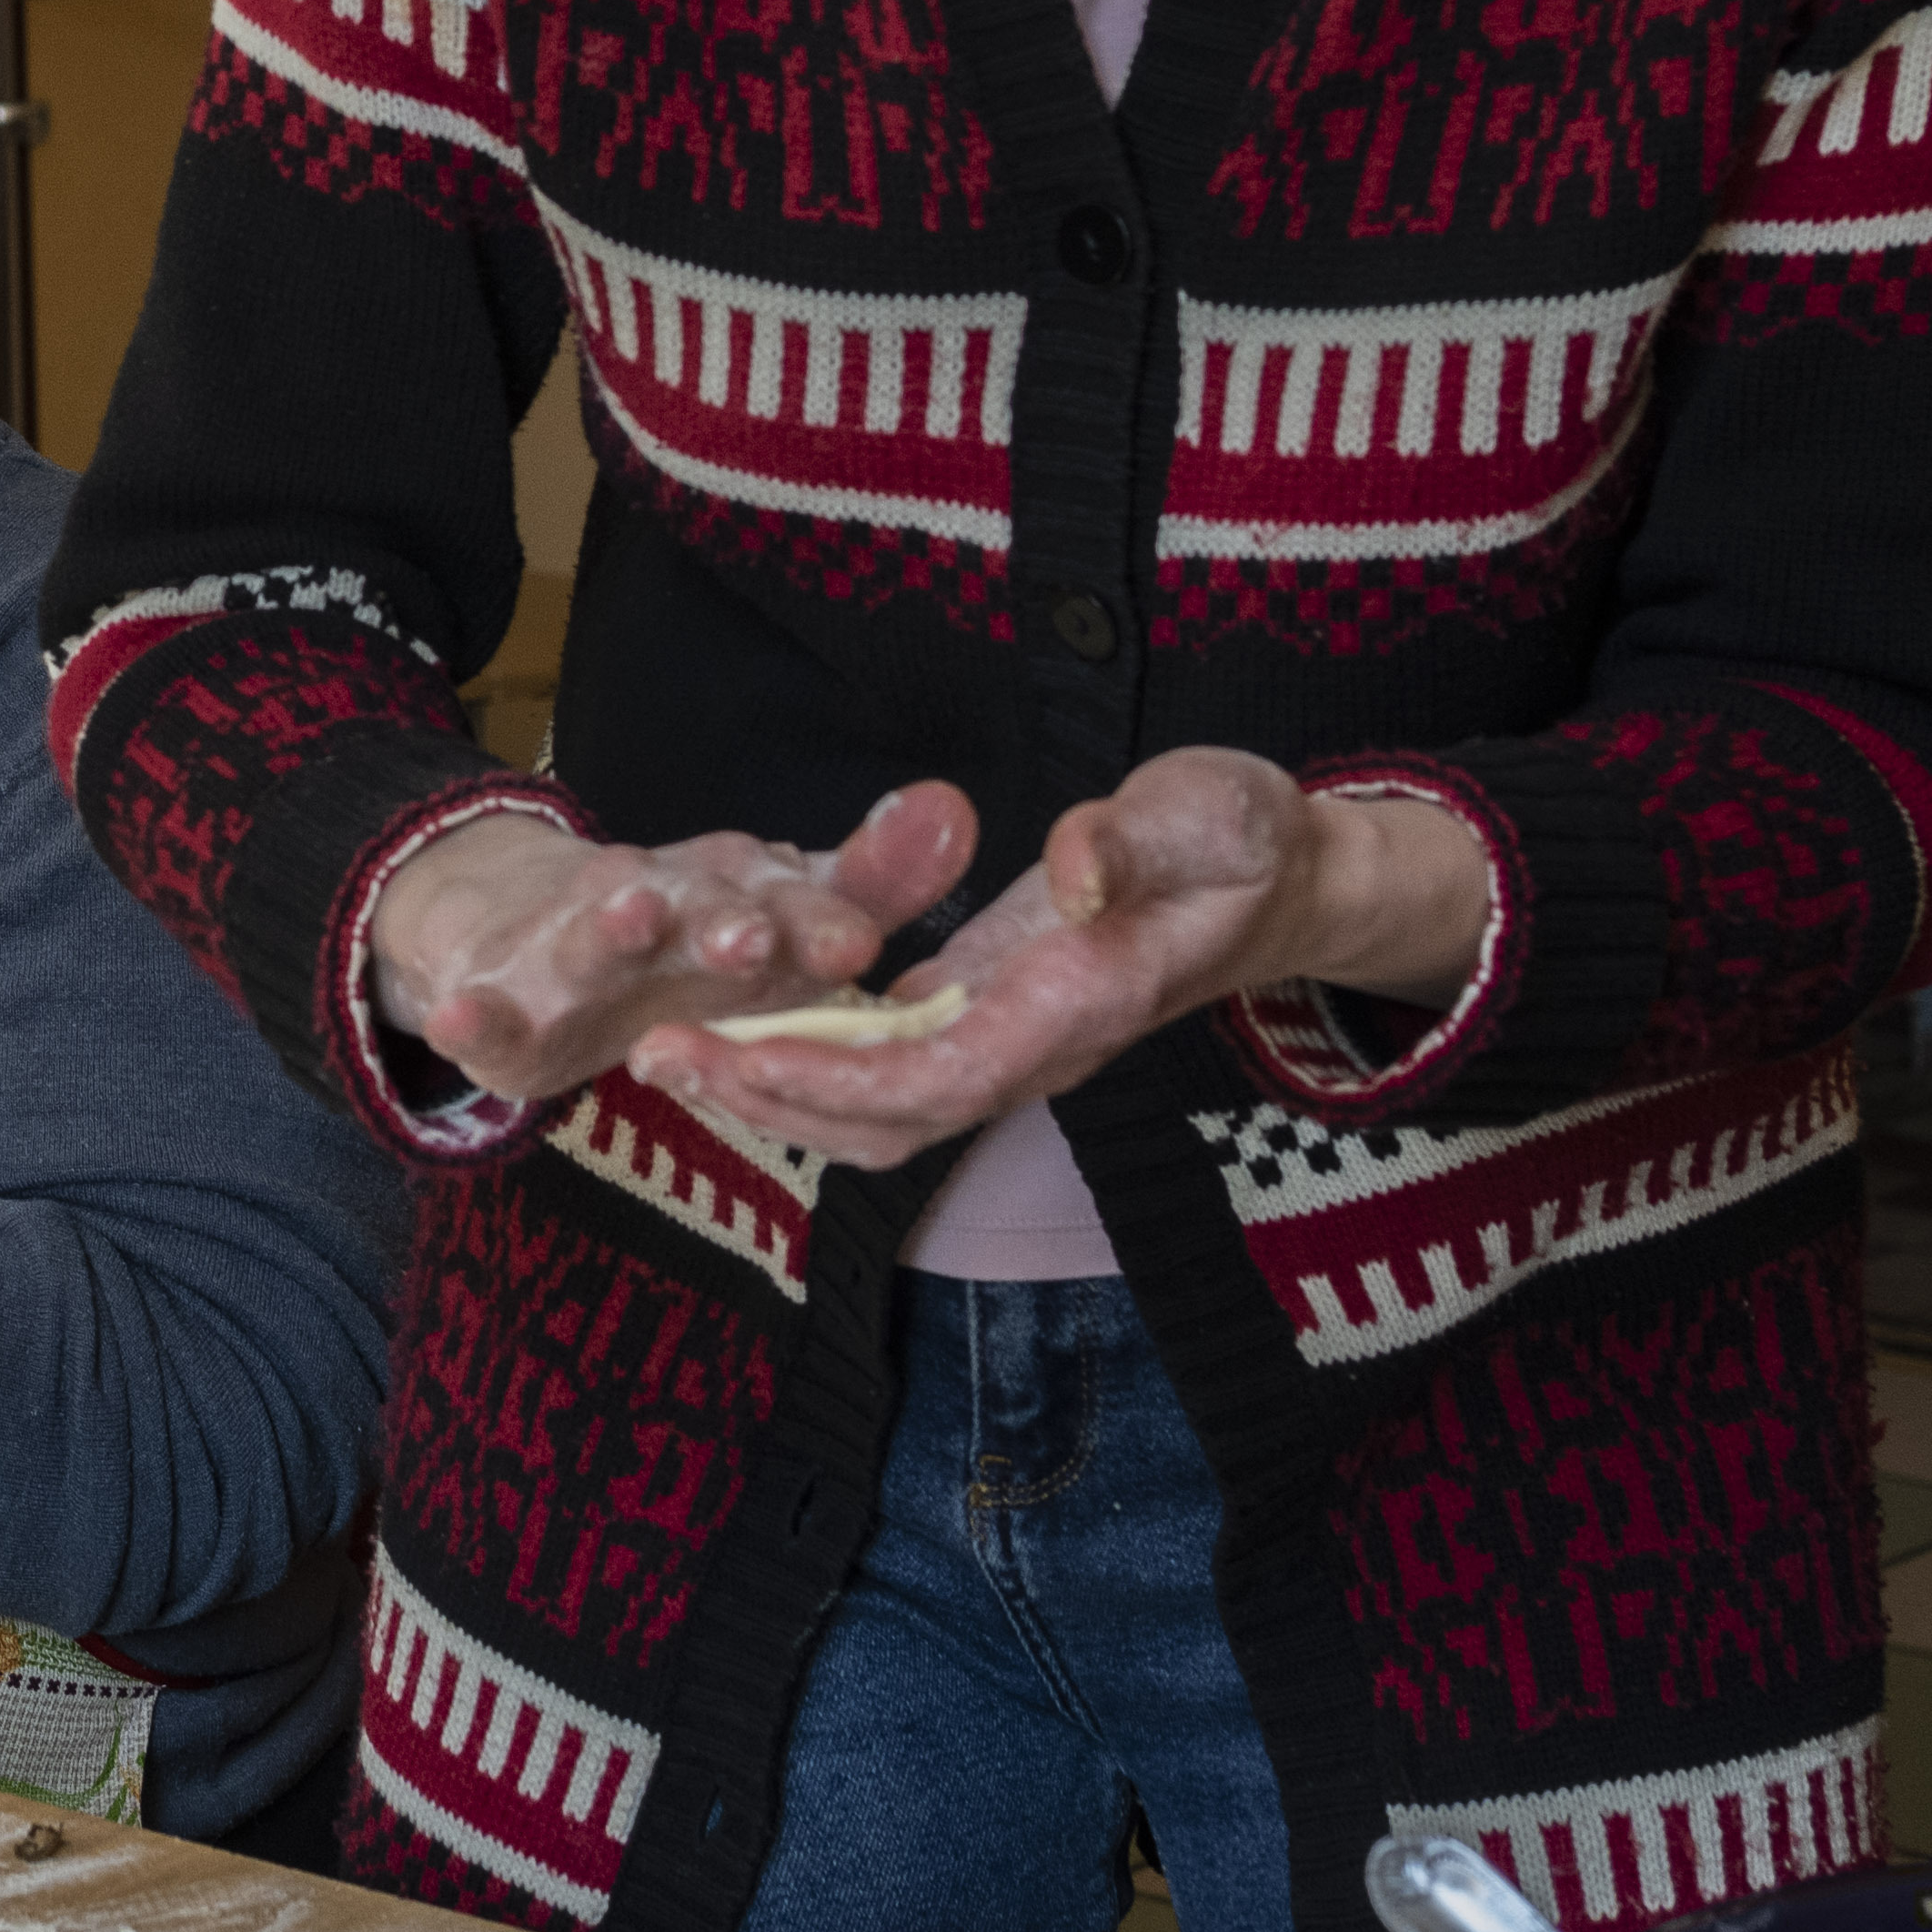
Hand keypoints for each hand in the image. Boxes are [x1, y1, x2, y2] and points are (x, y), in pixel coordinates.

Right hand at [366, 783, 979, 1111]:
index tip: (858, 940)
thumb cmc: (677, 935)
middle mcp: (652, 909)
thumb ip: (862, 883)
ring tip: (631, 911)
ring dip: (611, 925)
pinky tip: (462, 1017)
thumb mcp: (770, 916)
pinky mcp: (502, 1003)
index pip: (783, 900)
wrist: (510, 926)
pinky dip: (470, 1019)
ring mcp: (568, 951)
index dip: (817, 918)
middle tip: (751, 930)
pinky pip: (486, 1014)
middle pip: (691, 911)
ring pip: (592, 941)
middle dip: (720, 920)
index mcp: (728, 896)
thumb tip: (956, 808)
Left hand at [638, 750, 1491, 1167]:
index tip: (739, 1055)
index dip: (836, 1079)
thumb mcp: (1210, 813)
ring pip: (874, 1107)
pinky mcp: (977, 1011)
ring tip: (661, 1054)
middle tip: (653, 1057)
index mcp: (1079, 1003)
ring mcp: (1003, 1038)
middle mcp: (1033, 1045)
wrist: (1278, 881)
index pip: (943, 1076)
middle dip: (768, 1100)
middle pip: (886, 1117)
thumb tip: (1070, 870)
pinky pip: (878, 1065)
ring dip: (768, 1092)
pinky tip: (721, 1027)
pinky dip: (798, 1060)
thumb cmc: (1243, 841)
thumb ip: (1136, 843)